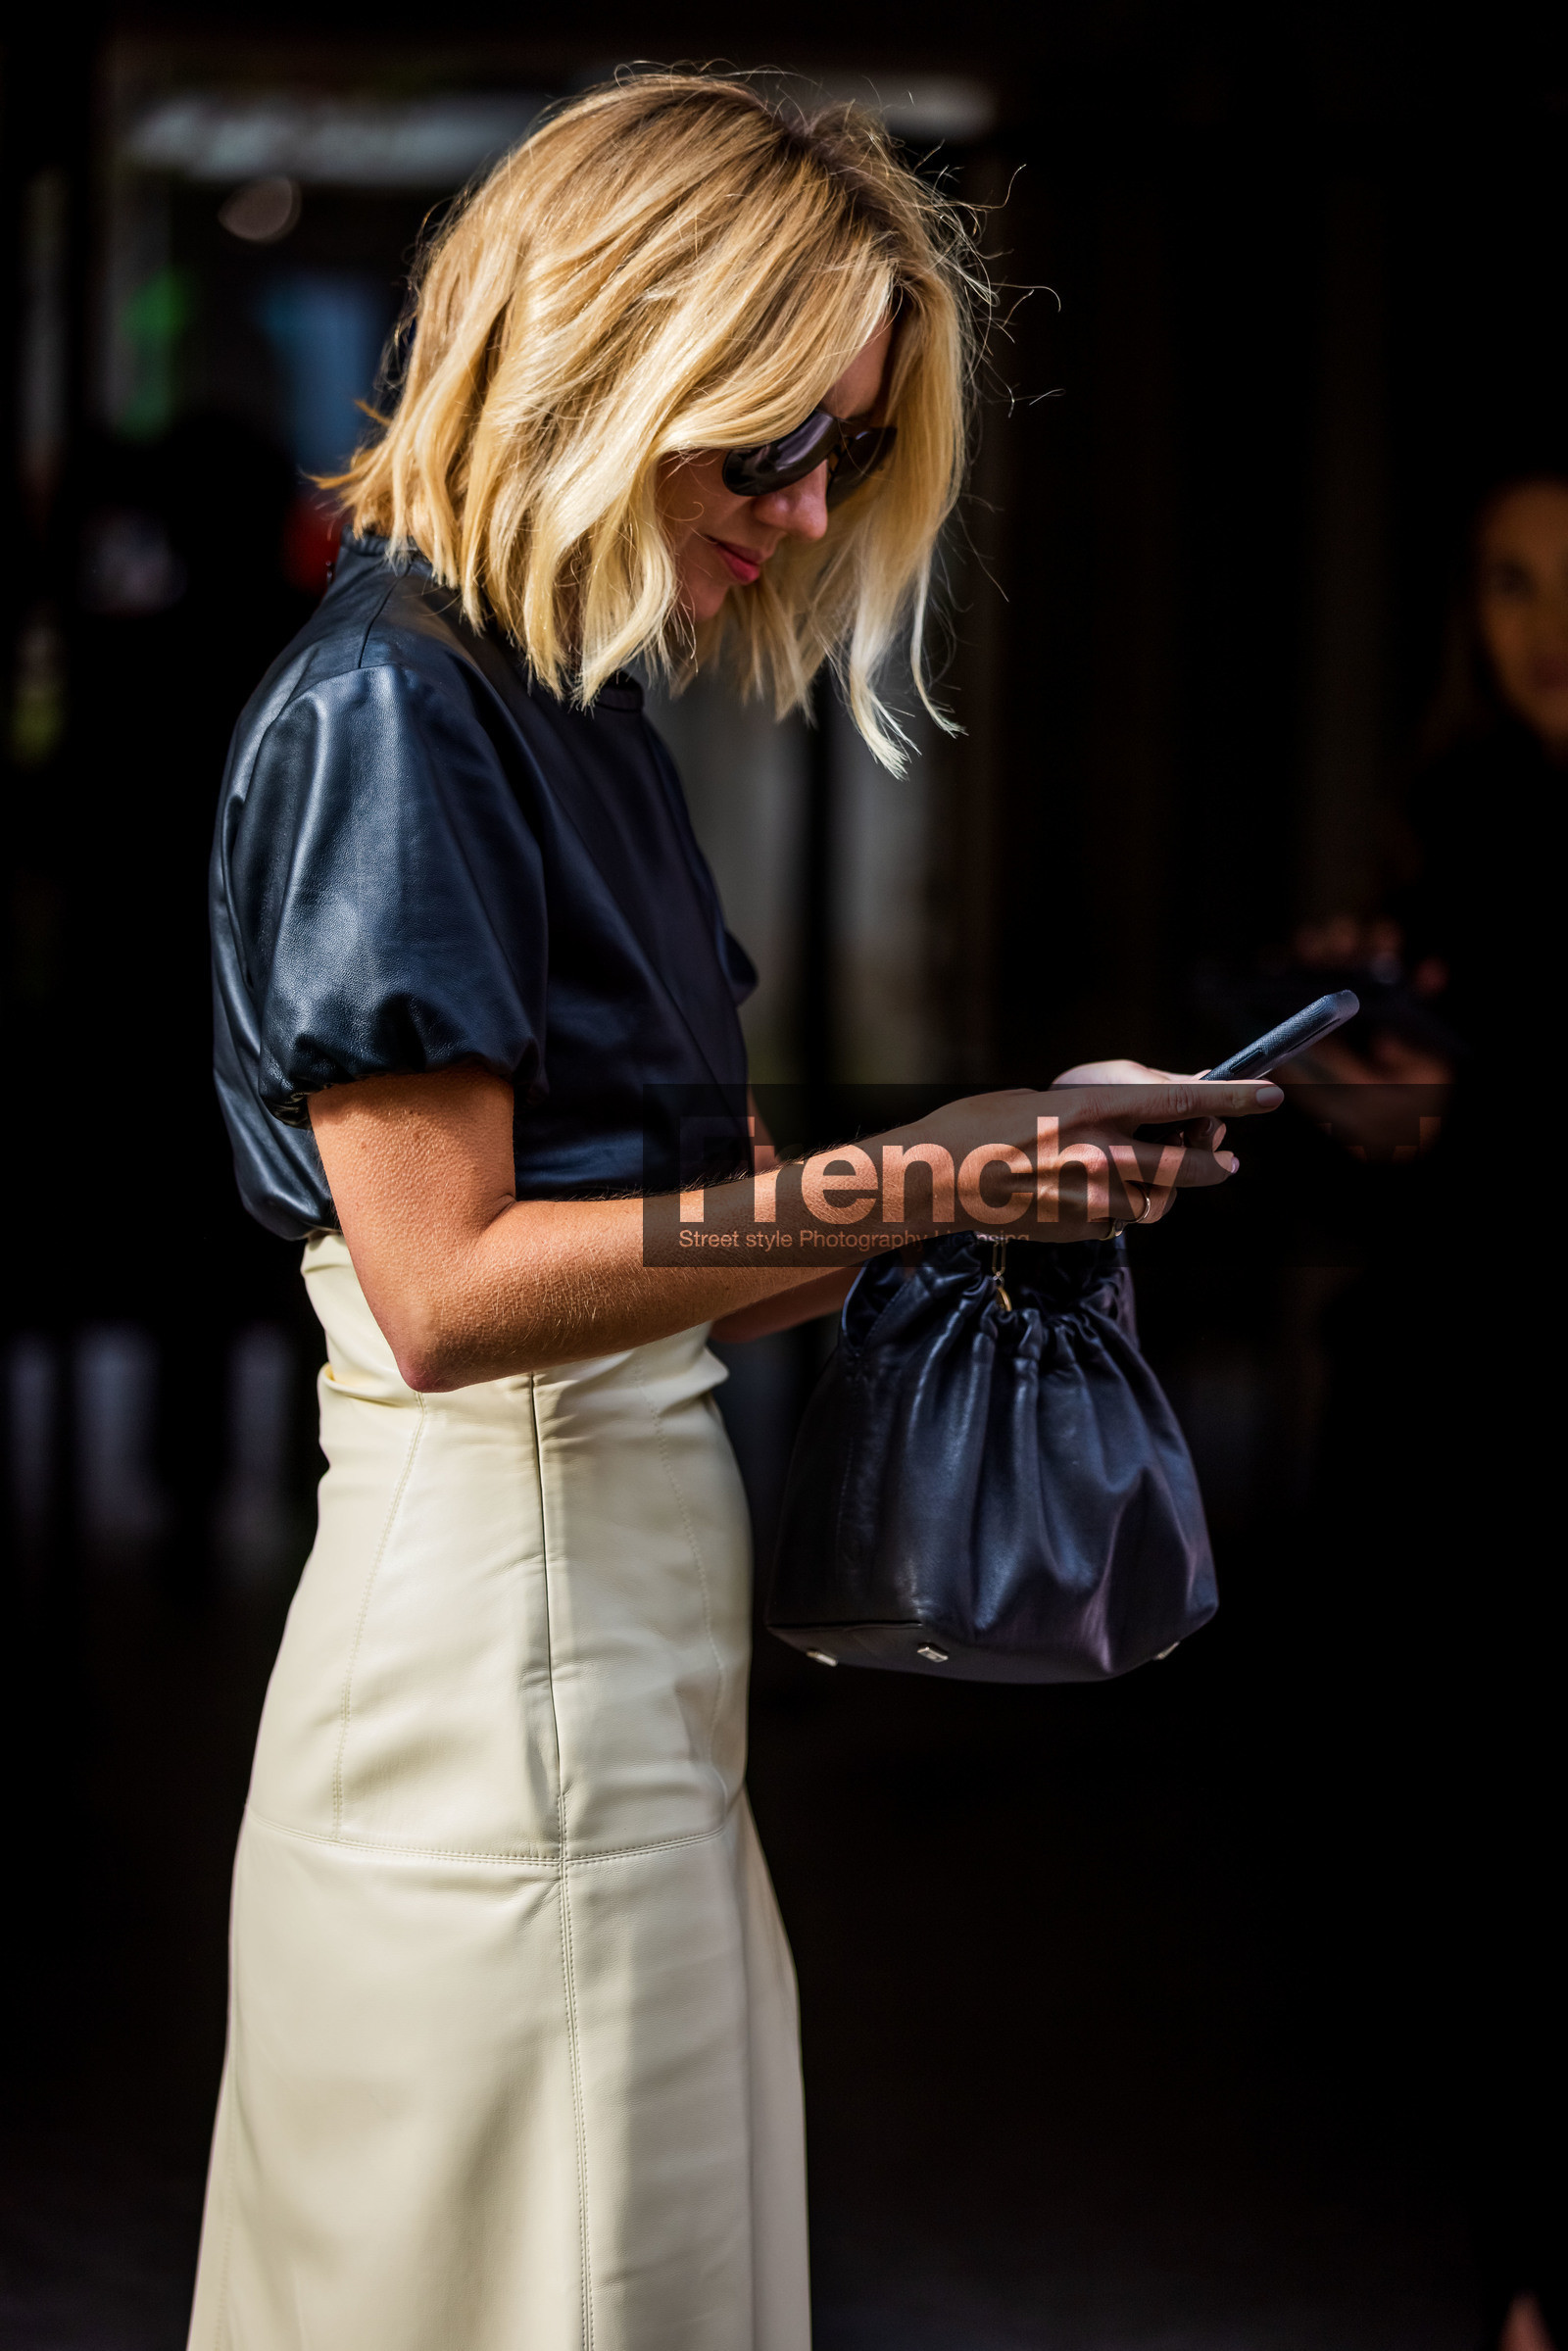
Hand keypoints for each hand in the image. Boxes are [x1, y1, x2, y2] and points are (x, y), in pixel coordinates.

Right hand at [888, 1069, 1281, 1242]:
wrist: (930, 1181)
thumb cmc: (976, 1127)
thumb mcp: (1041, 1101)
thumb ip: (1097, 1111)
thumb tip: (1142, 1116)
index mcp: (1090, 1111)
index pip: (1180, 1104)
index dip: (1233, 1100)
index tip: (1270, 1094)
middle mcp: (1099, 1157)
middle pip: (1187, 1166)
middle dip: (1215, 1159)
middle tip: (1224, 1154)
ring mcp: (1091, 1200)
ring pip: (1159, 1201)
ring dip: (1171, 1189)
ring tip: (1166, 1173)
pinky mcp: (1079, 1231)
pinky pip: (1121, 1221)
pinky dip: (1126, 1207)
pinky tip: (1105, 1193)